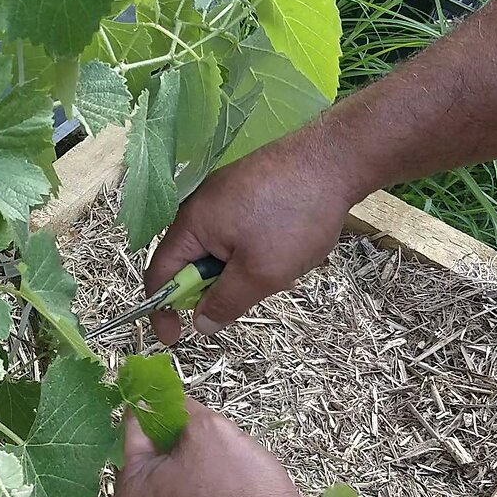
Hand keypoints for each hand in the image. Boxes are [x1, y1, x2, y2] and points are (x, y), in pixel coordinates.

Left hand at [111, 397, 337, 496]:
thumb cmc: (241, 493)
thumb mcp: (209, 430)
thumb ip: (181, 410)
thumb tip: (169, 401)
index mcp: (127, 492)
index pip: (134, 432)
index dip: (159, 408)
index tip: (177, 395)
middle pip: (152, 463)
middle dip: (180, 445)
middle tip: (215, 439)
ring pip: (172, 489)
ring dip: (194, 472)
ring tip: (230, 470)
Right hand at [147, 133, 366, 342]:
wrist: (336, 159)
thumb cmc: (294, 217)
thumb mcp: (260, 273)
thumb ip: (226, 302)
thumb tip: (199, 323)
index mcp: (191, 224)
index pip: (159, 275)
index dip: (162, 310)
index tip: (175, 337)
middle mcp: (199, 206)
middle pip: (191, 263)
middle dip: (216, 287)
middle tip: (253, 293)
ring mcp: (224, 195)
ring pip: (219, 250)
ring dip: (241, 269)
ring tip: (281, 265)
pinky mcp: (248, 190)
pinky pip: (238, 232)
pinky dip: (254, 250)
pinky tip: (287, 246)